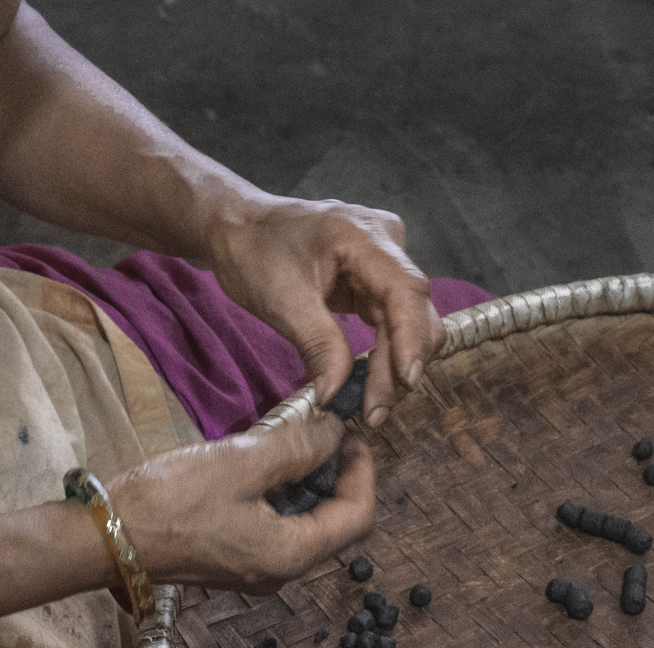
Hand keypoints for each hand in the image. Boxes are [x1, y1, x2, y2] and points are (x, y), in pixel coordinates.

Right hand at [107, 411, 375, 594]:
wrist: (107, 536)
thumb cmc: (173, 500)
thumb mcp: (244, 461)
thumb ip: (299, 446)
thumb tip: (337, 433)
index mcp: (293, 555)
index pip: (358, 516)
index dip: (364, 471)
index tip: (351, 434)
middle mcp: (282, 573)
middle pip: (336, 525)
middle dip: (338, 477)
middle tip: (326, 434)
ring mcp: (256, 571)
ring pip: (306, 527)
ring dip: (309, 485)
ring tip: (294, 442)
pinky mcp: (233, 562)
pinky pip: (276, 530)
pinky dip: (282, 497)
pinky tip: (263, 466)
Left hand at [205, 196, 443, 426]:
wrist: (239, 229)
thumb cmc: (254, 252)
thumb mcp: (282, 302)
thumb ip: (319, 345)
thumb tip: (339, 395)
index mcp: (362, 235)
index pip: (405, 290)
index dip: (411, 338)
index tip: (404, 381)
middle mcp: (385, 242)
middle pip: (413, 310)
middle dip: (400, 364)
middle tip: (375, 411)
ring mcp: (383, 261)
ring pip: (408, 321)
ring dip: (395, 366)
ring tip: (372, 406)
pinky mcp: (374, 281)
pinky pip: (391, 322)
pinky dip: (384, 355)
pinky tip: (371, 384)